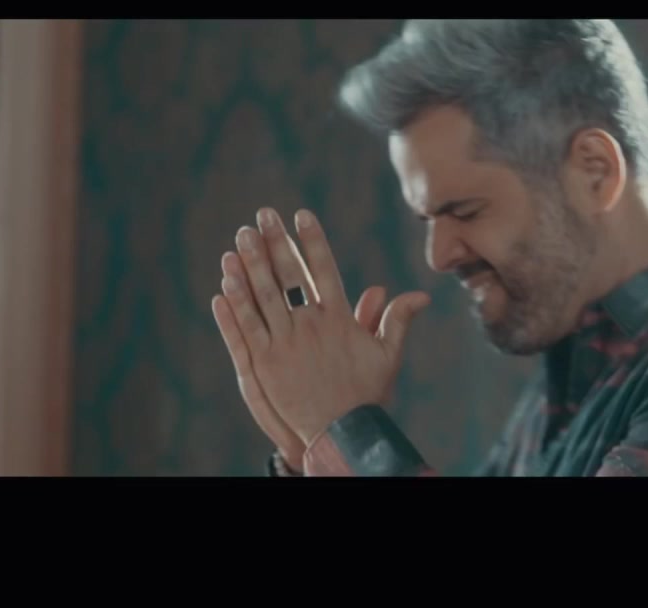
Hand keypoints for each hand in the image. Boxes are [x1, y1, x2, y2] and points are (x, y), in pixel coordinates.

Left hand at [214, 207, 429, 443]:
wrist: (342, 433)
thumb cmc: (366, 394)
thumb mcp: (386, 355)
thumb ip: (396, 319)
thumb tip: (420, 295)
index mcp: (338, 319)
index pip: (323, 269)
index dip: (311, 240)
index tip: (301, 214)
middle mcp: (310, 326)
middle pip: (289, 275)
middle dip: (275, 242)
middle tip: (262, 215)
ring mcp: (285, 343)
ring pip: (263, 296)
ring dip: (251, 264)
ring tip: (241, 236)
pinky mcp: (265, 363)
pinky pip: (247, 327)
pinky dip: (236, 303)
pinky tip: (226, 280)